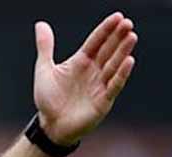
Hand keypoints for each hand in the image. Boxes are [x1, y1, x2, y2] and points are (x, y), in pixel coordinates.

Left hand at [33, 12, 137, 144]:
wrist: (50, 125)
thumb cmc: (48, 99)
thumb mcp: (44, 70)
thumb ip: (45, 47)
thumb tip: (40, 24)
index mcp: (81, 62)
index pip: (96, 42)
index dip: (106, 30)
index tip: (118, 16)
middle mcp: (93, 71)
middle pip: (108, 51)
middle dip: (118, 37)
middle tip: (128, 23)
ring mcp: (100, 85)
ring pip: (114, 65)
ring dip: (123, 51)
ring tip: (131, 36)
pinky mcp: (103, 101)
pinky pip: (114, 85)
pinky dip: (121, 74)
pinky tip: (129, 61)